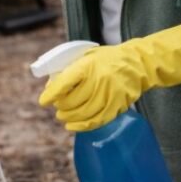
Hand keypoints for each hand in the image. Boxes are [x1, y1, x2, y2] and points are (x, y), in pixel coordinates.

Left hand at [38, 20, 180, 131]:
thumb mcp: (86, 56)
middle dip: (60, 106)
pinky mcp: (117, 105)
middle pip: (72, 101)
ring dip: (68, 117)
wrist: (137, 64)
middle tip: (56, 107)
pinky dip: (82, 126)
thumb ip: (70, 68)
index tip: (43, 101)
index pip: (64, 82)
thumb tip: (51, 86)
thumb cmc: (106, 60)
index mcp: (87, 65)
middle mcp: (98, 81)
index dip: (51, 94)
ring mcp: (109, 94)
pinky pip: (96, 120)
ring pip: (82, 113)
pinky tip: (73, 126)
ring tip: (62, 116)